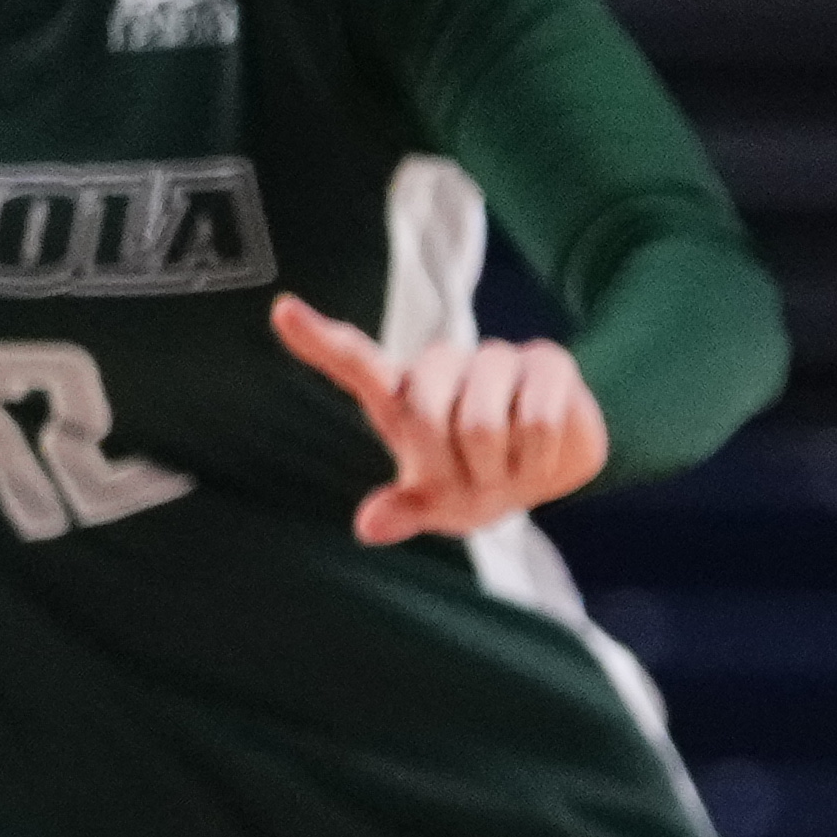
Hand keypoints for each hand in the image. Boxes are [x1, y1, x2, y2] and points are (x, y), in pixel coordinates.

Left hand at [269, 303, 607, 543]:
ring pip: (482, 423)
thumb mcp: (439, 507)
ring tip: (508, 471)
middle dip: (452, 468)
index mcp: (401, 395)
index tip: (283, 310)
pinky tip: (540, 456)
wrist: (553, 474)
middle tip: (475, 483)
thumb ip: (404, 511)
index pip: (355, 362)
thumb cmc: (478, 484)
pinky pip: (534, 420)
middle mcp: (441, 366)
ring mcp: (494, 357)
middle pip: (426, 414)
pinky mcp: (546, 361)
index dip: (318, 339)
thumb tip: (369, 526)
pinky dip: (536, 460)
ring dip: (498, 470)